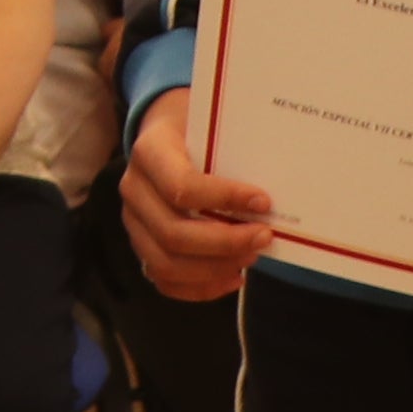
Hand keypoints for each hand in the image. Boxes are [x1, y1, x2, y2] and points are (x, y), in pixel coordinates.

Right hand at [115, 92, 274, 300]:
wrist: (168, 133)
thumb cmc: (199, 128)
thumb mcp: (213, 125)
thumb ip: (235, 149)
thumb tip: (279, 184)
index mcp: (149, 151)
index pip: (181, 186)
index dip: (224, 199)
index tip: (264, 202)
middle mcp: (133, 189)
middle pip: (173, 233)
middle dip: (225, 242)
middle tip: (264, 237)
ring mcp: (133, 221)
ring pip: (166, 263)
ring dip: (215, 267)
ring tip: (251, 256)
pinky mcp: (141, 244)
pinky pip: (164, 279)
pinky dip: (202, 287)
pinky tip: (234, 277)